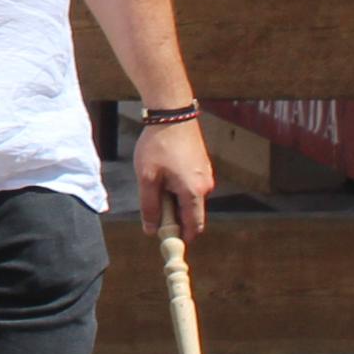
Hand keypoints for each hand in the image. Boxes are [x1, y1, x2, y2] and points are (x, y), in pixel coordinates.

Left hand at [135, 113, 215, 238]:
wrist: (172, 113)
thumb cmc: (158, 144)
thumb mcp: (147, 178)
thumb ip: (150, 207)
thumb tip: (151, 230)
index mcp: (194, 192)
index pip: (193, 227)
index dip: (180, 237)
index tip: (165, 240)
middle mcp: (206, 186)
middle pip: (191, 214)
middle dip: (173, 216)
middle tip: (152, 204)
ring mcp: (206, 175)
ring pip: (189, 199)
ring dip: (173, 200)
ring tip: (156, 180)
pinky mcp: (202, 166)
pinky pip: (191, 186)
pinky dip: (177, 187)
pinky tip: (163, 171)